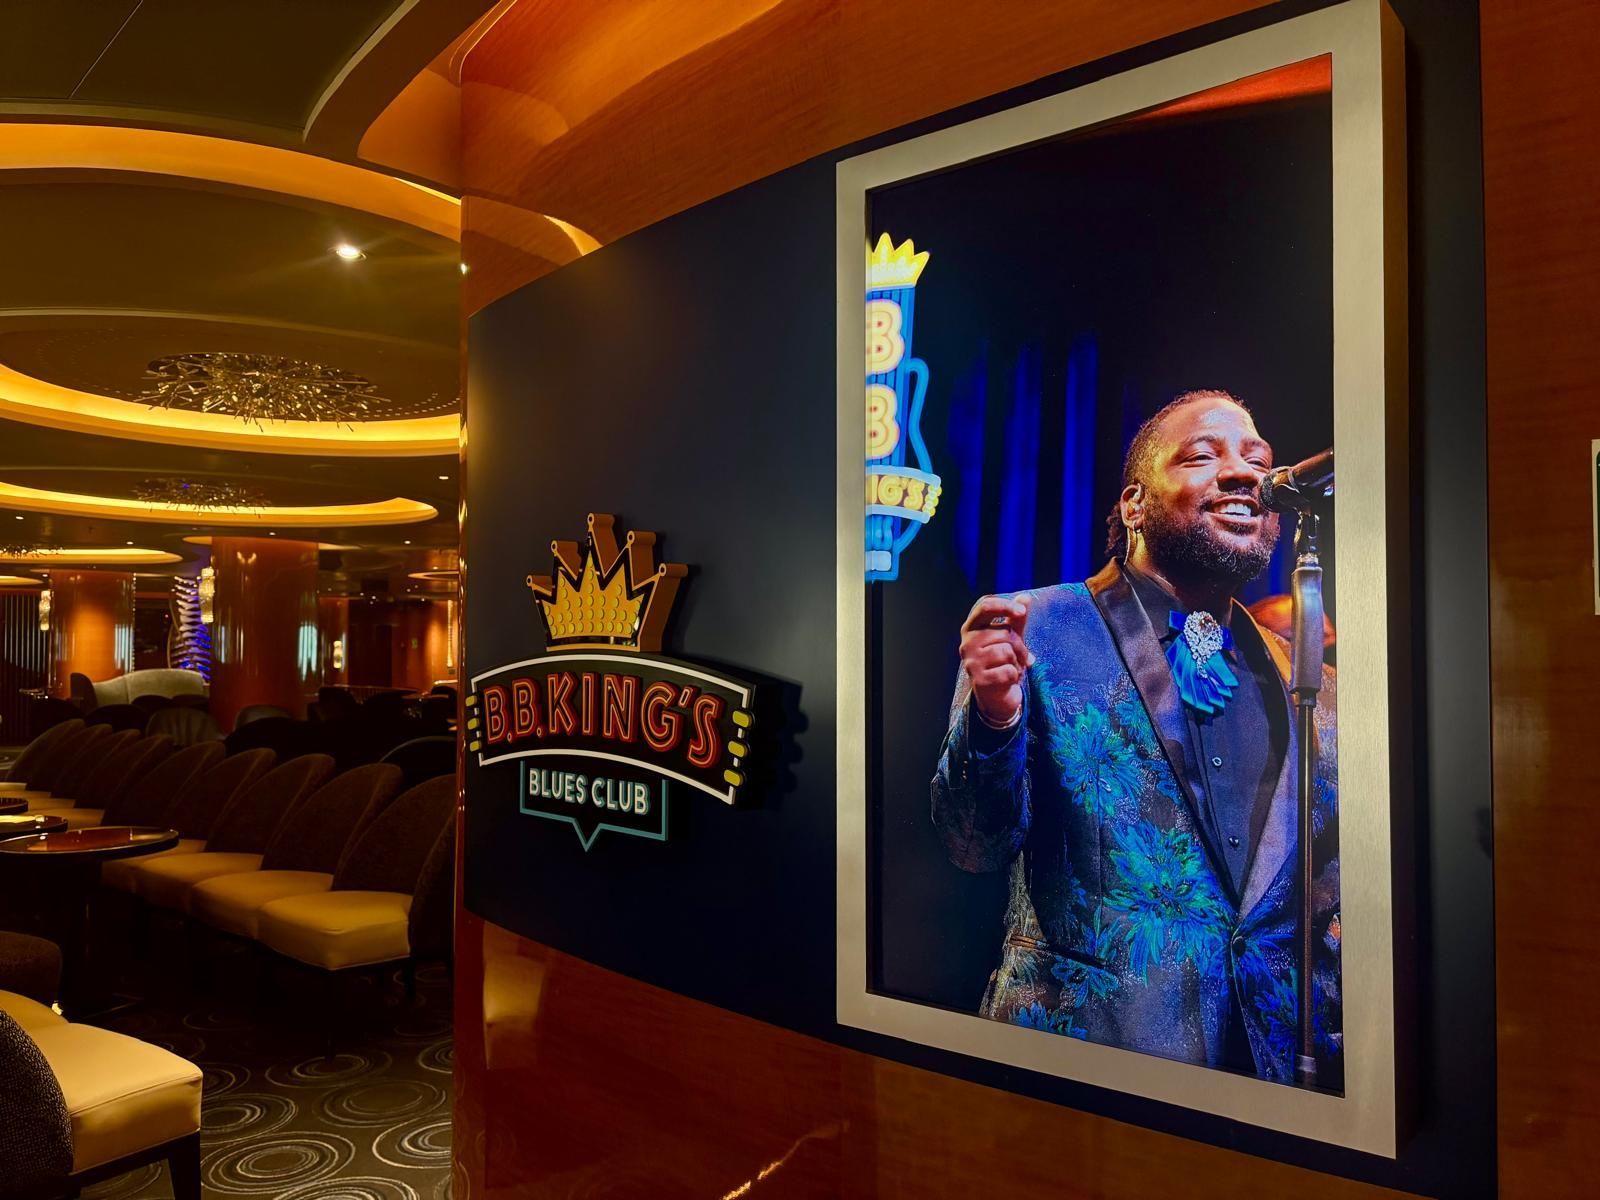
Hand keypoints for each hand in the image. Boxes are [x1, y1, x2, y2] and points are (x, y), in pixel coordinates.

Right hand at [959, 593, 1033, 728]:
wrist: (995, 695)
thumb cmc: (1001, 661)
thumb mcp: (1010, 637)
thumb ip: (1016, 619)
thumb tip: (1025, 597)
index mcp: (971, 627)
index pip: (984, 606)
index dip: (1004, 606)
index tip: (1022, 611)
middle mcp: (967, 643)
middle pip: (1003, 632)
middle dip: (1019, 646)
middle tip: (1020, 657)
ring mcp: (971, 662)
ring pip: (1006, 652)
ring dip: (1017, 662)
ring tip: (1012, 668)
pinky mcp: (979, 680)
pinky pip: (1008, 671)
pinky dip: (1015, 676)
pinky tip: (1008, 680)